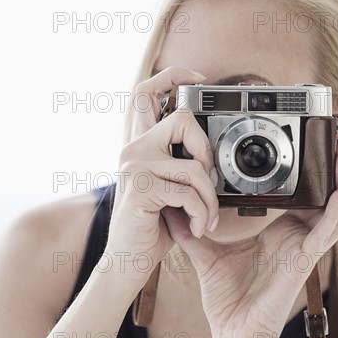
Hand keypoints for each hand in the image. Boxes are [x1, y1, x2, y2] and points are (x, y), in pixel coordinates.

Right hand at [103, 66, 219, 283]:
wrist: (128, 261)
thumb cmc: (152, 225)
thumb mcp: (169, 188)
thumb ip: (180, 165)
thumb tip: (210, 157)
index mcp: (139, 144)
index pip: (146, 92)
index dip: (173, 75)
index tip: (198, 78)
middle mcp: (132, 148)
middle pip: (182, 119)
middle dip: (207, 150)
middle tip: (208, 179)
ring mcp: (134, 164)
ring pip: (194, 166)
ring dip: (210, 198)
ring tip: (205, 217)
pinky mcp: (140, 186)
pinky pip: (190, 192)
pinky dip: (201, 214)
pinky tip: (195, 227)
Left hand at [162, 138, 337, 337]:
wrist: (234, 331)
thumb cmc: (226, 299)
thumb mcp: (204, 252)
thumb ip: (189, 228)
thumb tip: (170, 205)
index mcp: (275, 233)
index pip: (295, 198)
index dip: (301, 176)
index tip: (293, 150)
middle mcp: (294, 237)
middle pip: (320, 197)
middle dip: (328, 169)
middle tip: (329, 139)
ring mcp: (303, 248)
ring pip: (332, 208)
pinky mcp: (306, 260)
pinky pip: (329, 231)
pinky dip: (337, 209)